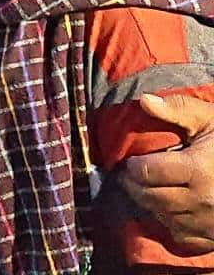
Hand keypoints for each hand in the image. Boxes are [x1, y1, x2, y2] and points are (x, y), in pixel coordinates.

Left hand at [122, 93, 213, 253]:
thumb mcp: (210, 119)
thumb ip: (178, 109)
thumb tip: (144, 100)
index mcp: (197, 170)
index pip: (145, 172)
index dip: (132, 165)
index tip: (132, 160)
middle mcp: (201, 200)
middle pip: (149, 197)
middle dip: (134, 185)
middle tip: (131, 176)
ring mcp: (208, 222)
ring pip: (162, 217)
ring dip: (149, 204)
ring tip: (149, 189)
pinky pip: (180, 235)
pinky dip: (170, 223)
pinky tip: (171, 208)